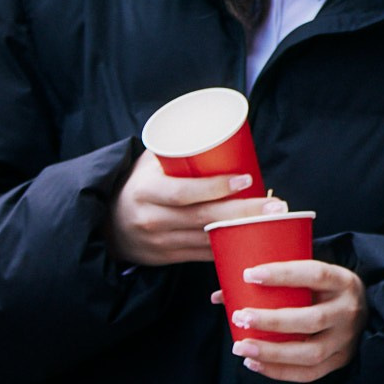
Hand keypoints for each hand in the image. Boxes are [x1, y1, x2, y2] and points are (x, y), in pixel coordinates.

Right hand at [109, 150, 284, 266]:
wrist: (107, 223)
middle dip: (243, 212)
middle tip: (276, 204)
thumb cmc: (138, 184)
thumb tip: (219, 125)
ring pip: (207, 239)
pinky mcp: (167, 258)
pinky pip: (203, 254)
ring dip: (242, 231)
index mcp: (146, 192)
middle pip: (204, 218)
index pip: (184, 192)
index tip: (247, 179)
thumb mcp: (149, 163)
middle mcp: (152, 219)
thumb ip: (177, 148)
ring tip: (274, 219)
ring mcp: (159, 242)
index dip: (216, 187)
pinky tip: (252, 238)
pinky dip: (228, 246)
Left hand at [218, 261, 366, 382]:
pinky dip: (278, 371)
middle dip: (272, 320)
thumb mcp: (312, 278)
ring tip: (240, 347)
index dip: (282, 274)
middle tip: (239, 317)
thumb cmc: (327, 290)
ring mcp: (346, 340)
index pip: (315, 274)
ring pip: (309, 353)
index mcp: (344, 281)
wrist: (366, 312)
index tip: (248, 274)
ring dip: (271, 352)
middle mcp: (348, 311)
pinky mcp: (340, 361)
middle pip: (311, 319)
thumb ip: (274, 282)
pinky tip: (254, 363)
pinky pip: (308, 374)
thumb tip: (220, 295)